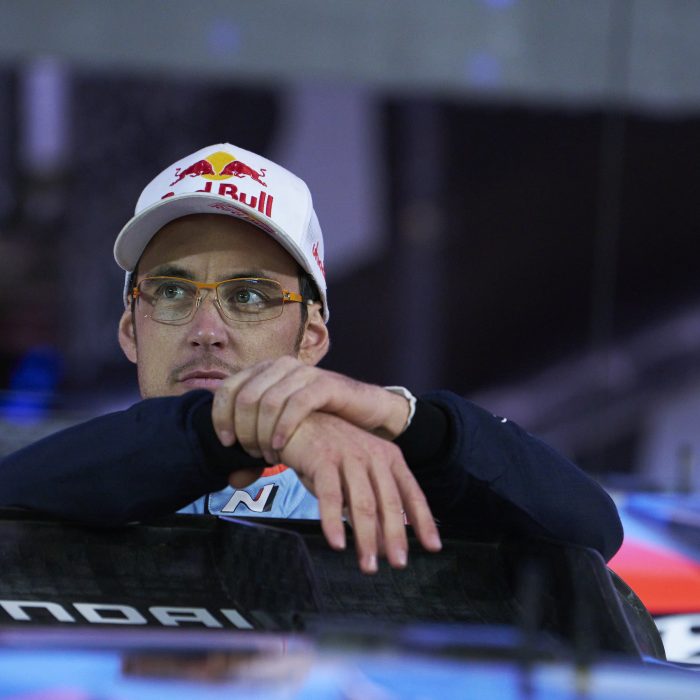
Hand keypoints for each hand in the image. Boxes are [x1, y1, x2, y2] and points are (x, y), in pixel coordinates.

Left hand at [211, 357, 409, 462]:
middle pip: (245, 397)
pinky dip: (283, 428)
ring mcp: (303, 373)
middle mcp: (281, 367)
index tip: (227, 444)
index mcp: (264, 371)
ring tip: (269, 455)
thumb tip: (234, 480)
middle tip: (253, 454)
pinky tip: (280, 446)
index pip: (228, 388)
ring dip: (262, 433)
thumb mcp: (282, 434)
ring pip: (267, 401)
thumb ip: (257, 453)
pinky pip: (296, 404)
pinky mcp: (325, 384)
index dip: (221, 417)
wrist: (363, 411)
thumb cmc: (319, 423)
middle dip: (244, 430)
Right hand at [278, 412, 441, 572]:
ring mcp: (349, 456)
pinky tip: (337, 543)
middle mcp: (373, 455)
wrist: (297, 421)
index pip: (411, 493)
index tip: (433, 546)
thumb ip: (371, 507)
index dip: (423, 521)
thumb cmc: (328, 453)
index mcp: (388, 457)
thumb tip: (384, 547)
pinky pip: (330, 496)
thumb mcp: (356, 477)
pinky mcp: (323, 459)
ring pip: (363, 503)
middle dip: (395, 536)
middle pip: (389, 502)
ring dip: (366, 537)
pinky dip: (334, 522)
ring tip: (368, 564)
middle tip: (399, 564)